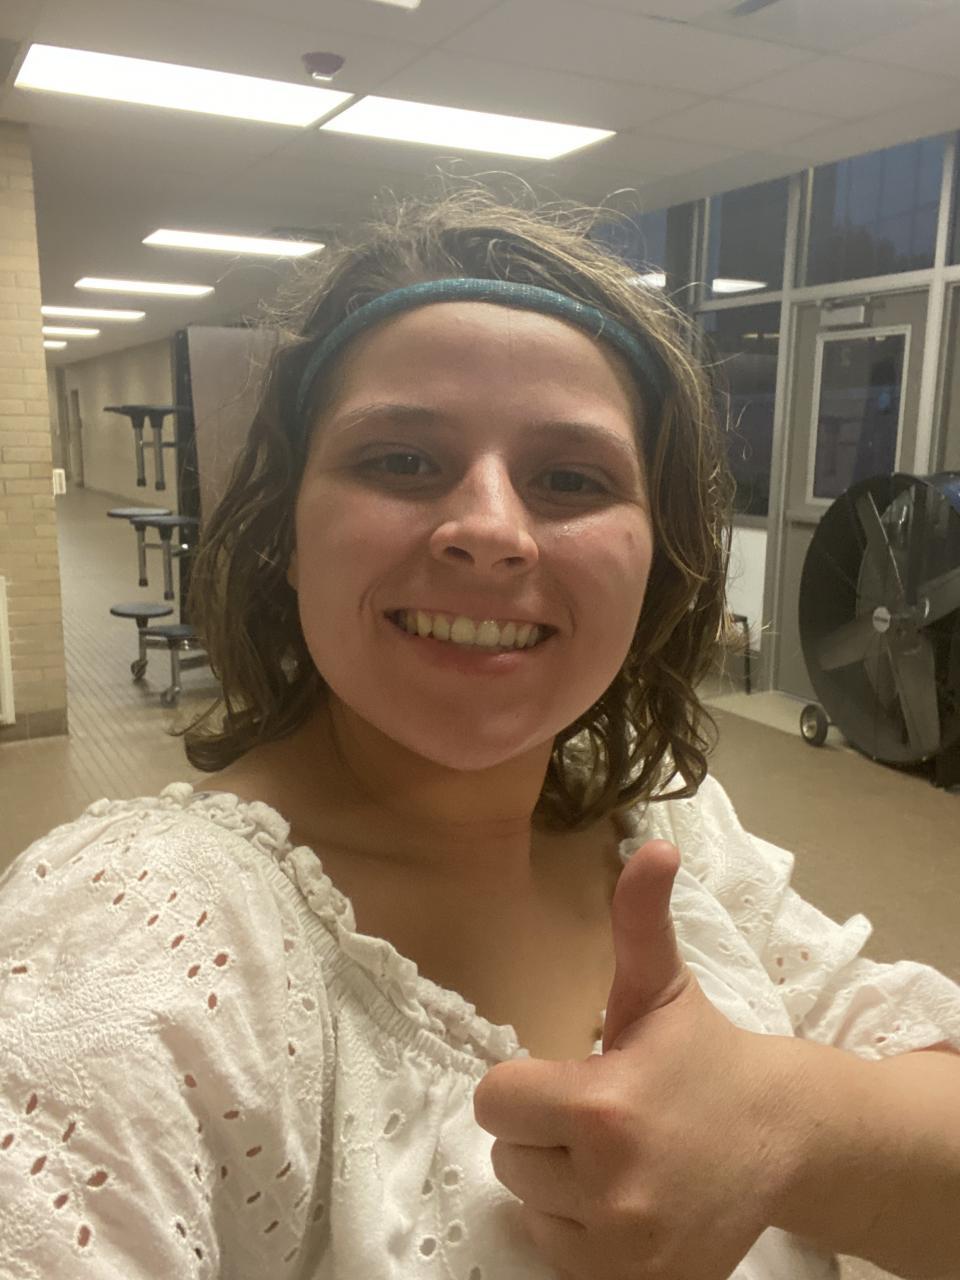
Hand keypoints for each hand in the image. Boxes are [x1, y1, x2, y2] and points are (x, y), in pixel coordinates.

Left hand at [473, 840, 793, 1279]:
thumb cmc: (705, 1056)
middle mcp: (608, 1187)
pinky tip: (620, 1197)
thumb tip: (650, 843)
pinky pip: (557, 1254)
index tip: (564, 1075)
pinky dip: (577, 1229)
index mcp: (604, 1107)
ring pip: (530, 1204)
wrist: (785, 1139)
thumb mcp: (662, 986)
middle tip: (597, 1115)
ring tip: (612, 1155)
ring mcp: (622, 1248)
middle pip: (508, 1155)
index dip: (523, 1084)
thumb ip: (639, 918)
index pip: (494, 1101)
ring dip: (557, 1181)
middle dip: (542, 1130)